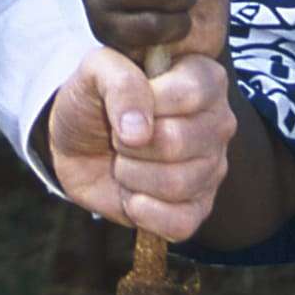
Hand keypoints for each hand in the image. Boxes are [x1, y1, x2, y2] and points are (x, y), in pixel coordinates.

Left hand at [42, 45, 231, 237]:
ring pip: (177, 183)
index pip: (190, 94)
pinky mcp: (199, 207)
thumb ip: (121, 83)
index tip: (122, 104)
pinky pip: (182, 222)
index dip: (146, 104)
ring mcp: (213, 167)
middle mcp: (218, 122)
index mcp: (205, 78)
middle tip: (119, 138)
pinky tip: (133, 196)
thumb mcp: (96, 71)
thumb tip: (139, 131)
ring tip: (125, 164)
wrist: (76, 146)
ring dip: (132, 176)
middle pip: (178, 142)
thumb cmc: (94, 101)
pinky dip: (145, 212)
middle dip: (130, 145)